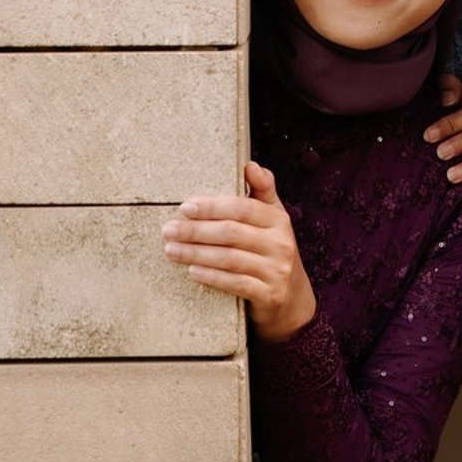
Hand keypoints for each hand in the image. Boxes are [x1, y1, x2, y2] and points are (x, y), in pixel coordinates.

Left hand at [162, 162, 317, 343]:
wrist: (292, 296)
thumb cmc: (271, 249)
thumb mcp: (272, 219)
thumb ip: (262, 191)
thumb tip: (250, 165)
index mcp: (278, 219)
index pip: (242, 208)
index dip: (212, 207)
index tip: (184, 207)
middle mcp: (281, 243)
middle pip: (231, 233)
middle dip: (196, 231)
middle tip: (168, 230)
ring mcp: (277, 270)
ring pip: (230, 259)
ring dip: (196, 253)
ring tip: (171, 250)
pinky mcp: (270, 294)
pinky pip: (236, 283)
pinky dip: (212, 277)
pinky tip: (192, 271)